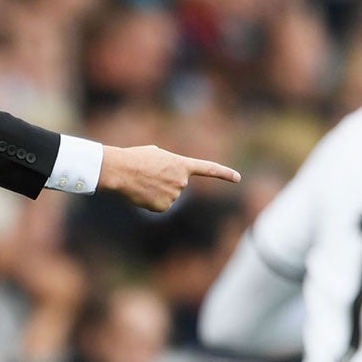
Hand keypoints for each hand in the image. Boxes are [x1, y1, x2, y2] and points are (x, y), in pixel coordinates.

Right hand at [98, 145, 240, 212]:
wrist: (123, 170)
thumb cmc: (136, 158)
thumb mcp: (157, 154)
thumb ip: (169, 164)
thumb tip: (167, 177)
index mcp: (182, 164)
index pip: (209, 169)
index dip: (224, 173)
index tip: (238, 178)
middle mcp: (183, 181)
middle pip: (178, 185)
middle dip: (166, 181)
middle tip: (150, 174)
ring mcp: (174, 195)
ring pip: (169, 196)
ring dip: (157, 191)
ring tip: (144, 182)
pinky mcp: (163, 207)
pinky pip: (160, 206)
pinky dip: (152, 201)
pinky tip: (143, 193)